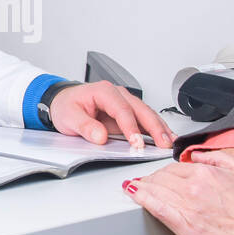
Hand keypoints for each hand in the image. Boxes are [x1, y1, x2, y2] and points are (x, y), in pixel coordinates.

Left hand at [49, 81, 174, 148]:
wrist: (63, 102)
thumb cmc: (66, 106)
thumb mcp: (68, 116)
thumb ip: (84, 126)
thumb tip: (100, 136)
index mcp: (104, 91)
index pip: (122, 109)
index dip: (131, 127)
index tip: (137, 143)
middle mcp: (118, 94)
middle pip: (140, 109)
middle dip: (154, 127)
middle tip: (163, 143)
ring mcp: (124, 103)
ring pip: (146, 114)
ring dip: (159, 128)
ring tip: (170, 142)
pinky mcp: (127, 112)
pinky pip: (144, 119)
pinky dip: (156, 129)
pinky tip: (165, 137)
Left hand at [122, 150, 233, 234]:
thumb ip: (219, 158)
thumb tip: (199, 155)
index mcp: (205, 172)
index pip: (174, 167)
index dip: (164, 172)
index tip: (160, 175)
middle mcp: (192, 186)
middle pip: (162, 177)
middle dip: (152, 179)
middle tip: (144, 181)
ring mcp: (186, 204)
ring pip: (156, 189)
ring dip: (141, 186)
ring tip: (133, 185)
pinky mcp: (183, 223)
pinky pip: (155, 206)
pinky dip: (141, 197)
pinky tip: (132, 193)